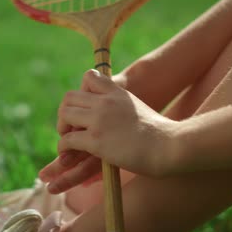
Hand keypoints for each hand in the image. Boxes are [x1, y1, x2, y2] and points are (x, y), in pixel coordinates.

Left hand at [39, 69, 178, 192]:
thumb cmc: (160, 134)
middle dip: (65, 112)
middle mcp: (106, 101)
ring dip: (62, 128)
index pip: (89, 77)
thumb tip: (119, 120)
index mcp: (118, 92)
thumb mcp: (140, 110)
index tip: (84, 107)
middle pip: (70, 97)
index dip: (81, 91)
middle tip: (70, 127)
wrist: (170, 145)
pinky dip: (64, 146)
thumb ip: (124, 108)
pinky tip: (69, 153)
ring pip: (65, 114)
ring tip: (68, 140)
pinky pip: (68, 139)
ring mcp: (99, 119)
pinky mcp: (95, 139)